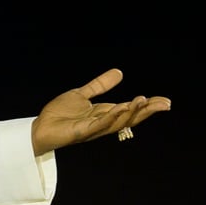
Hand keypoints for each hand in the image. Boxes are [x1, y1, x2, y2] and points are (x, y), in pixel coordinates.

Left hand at [30, 68, 170, 155]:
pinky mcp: (82, 131)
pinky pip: (100, 124)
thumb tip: (119, 72)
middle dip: (147, 111)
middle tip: (165, 104)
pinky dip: (112, 117)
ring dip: (132, 112)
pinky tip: (122, 107)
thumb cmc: (59, 114)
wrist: (40, 126)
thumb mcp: (81, 94)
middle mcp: (102, 123)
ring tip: (145, 100)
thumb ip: (100, 85)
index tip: (165, 101)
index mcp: (104, 114)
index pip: (130, 109)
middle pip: (130, 117)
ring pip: (118, 121)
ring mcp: (93, 128)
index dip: (147, 105)